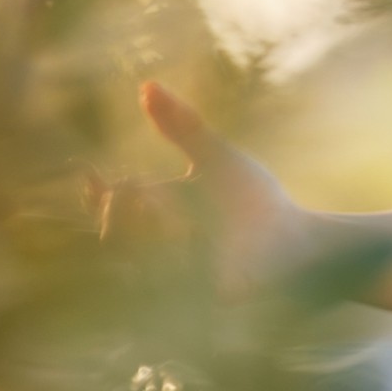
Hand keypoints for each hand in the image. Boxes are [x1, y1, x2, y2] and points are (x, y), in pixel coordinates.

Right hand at [84, 80, 306, 305]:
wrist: (300, 242)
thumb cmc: (258, 202)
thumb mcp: (217, 159)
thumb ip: (183, 126)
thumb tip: (146, 86)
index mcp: (157, 214)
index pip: (108, 208)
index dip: (95, 195)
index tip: (91, 175)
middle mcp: (156, 250)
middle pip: (111, 233)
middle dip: (122, 211)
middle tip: (149, 194)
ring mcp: (172, 281)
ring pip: (130, 261)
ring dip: (151, 234)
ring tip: (181, 222)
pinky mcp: (193, 304)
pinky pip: (162, 289)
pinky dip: (173, 261)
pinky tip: (194, 246)